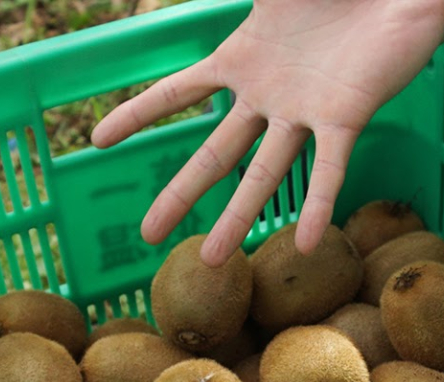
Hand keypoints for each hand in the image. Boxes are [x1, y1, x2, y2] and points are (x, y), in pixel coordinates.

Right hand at [92, 0, 443, 265]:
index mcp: (243, 60)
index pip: (178, 90)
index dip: (139, 112)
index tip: (97, 140)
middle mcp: (268, 96)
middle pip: (214, 153)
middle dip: (180, 194)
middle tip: (145, 236)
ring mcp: (304, 112)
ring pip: (262, 172)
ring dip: (237, 217)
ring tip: (210, 259)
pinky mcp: (346, 117)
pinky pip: (328, 169)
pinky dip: (316, 204)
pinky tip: (301, 244)